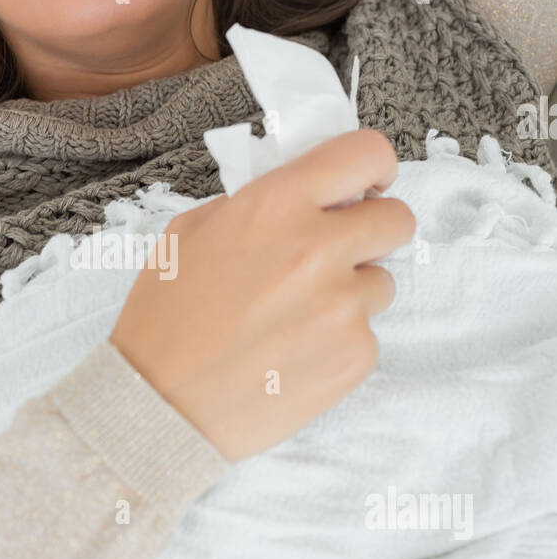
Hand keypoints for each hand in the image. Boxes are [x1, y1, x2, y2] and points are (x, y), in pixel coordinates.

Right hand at [109, 129, 415, 462]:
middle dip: (373, 234)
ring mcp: (343, 305)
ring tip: (294, 320)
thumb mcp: (190, 233)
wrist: (161, 405)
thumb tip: (306, 201)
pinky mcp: (355, 355)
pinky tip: (292, 355)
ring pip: (381, 283)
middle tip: (335, 257)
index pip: (366, 154)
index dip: (374, 168)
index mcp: (277, 204)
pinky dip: (337, 343)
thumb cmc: (165, 319)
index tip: (367, 187)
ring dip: (350, 294)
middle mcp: (319, 248)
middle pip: (397, 220)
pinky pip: (367, 335)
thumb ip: (256, 206)